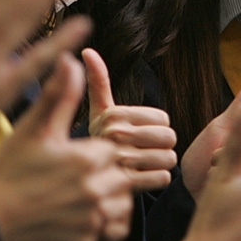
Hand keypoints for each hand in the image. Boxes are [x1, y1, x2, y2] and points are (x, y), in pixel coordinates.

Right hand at [0, 55, 133, 240]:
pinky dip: (102, 226)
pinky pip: (111, 232)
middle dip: (104, 176)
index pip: (113, 150)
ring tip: (76, 197)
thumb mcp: (32, 129)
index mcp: (86, 158)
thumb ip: (59, 95)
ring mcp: (91, 220)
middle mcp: (94, 189)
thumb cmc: (6, 170)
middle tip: (72, 179)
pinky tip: (78, 217)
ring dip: (108, 201)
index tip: (73, 157)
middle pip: (121, 177)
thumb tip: (70, 59)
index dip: (95, 152)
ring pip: (122, 205)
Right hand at [85, 48, 176, 192]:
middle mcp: (115, 139)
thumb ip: (98, 81)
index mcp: (112, 117)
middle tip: (145, 150)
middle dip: (162, 145)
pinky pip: (162, 178)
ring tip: (142, 165)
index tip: (138, 133)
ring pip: (168, 159)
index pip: (163, 118)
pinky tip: (141, 179)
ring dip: (160, 164)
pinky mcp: (126, 190)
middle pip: (169, 137)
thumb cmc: (91, 144)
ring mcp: (121, 165)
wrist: (72, 184)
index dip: (155, 126)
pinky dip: (156, 179)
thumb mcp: (95, 112)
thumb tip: (88, 51)